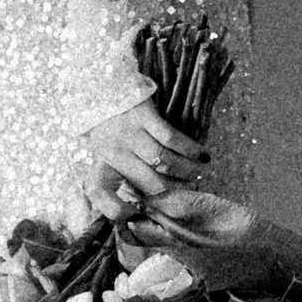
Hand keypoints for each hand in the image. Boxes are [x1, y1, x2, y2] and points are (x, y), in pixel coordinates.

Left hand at [80, 99, 206, 216]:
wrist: (105, 87)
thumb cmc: (109, 128)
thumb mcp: (104, 156)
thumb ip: (120, 179)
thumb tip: (141, 209)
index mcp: (100, 164)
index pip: (99, 193)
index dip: (118, 211)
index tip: (138, 214)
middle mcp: (113, 151)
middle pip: (150, 184)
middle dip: (176, 193)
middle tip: (190, 193)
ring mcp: (129, 133)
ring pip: (164, 162)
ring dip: (187, 171)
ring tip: (197, 174)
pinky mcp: (143, 115)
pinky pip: (171, 139)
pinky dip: (190, 150)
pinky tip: (202, 155)